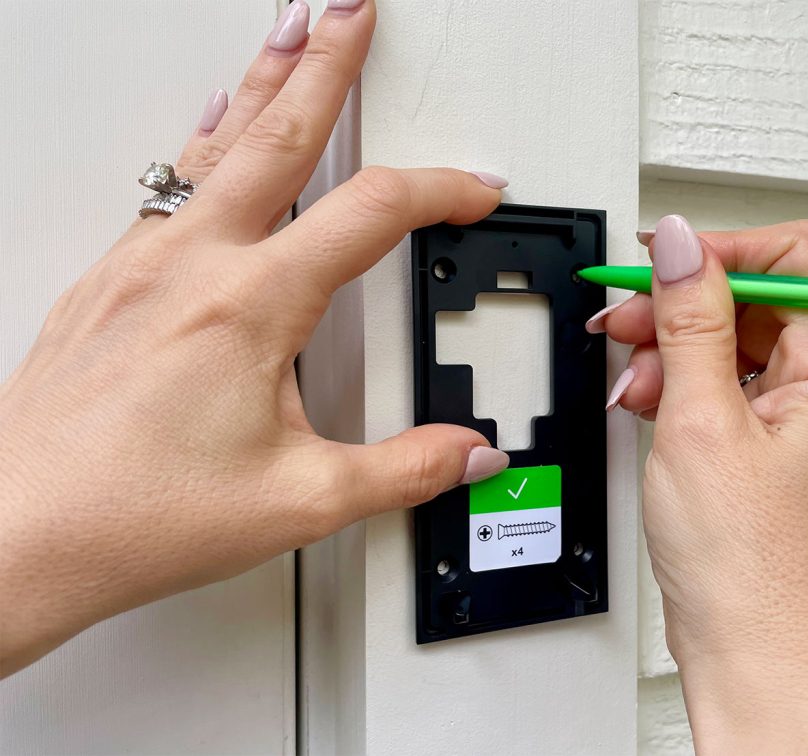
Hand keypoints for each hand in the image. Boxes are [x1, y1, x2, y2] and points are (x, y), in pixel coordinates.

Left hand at [0, 0, 508, 677]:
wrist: (17, 537)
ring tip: (284, 39)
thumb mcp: (300, 501)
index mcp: (250, 305)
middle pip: (278, 136)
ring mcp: (137, 268)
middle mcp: (188, 266)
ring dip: (259, 86)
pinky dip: (201, 147)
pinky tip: (205, 141)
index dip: (439, 189)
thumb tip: (464, 455)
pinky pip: (165, 190)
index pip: (371, 214)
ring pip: (212, 148)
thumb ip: (402, 470)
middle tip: (351, 11)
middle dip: (326, 65)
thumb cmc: (133, 515)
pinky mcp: (102, 287)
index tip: (475, 188)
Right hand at [594, 215, 807, 752]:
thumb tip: (681, 243)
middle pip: (755, 296)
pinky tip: (645, 405)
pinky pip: (721, 384)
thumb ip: (689, 319)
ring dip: (671, 349)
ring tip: (632, 381)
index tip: (655, 260)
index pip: (793, 257)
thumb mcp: (702, 422)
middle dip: (681, 304)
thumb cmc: (751, 567)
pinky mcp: (765, 444)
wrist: (751, 654)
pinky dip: (677, 386)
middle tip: (624, 319)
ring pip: (730, 340)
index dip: (719, 248)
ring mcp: (798, 416)